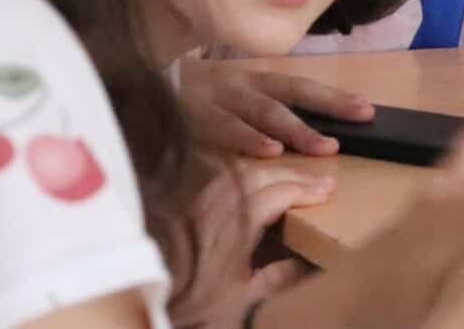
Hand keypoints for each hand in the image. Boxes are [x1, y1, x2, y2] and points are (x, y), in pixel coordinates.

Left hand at [169, 156, 333, 328]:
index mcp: (246, 216)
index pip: (286, 193)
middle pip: (269, 171)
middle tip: (315, 178)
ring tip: (286, 173)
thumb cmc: (187, 293)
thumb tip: (304, 267)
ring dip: (270, 167)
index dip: (310, 190)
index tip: (328, 190)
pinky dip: (241, 167)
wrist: (135, 280)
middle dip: (295, 174)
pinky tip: (246, 174)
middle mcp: (226, 192)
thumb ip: (276, 280)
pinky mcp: (183, 186)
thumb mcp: (239, 299)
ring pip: (244, 165)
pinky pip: (220, 166)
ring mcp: (202, 186)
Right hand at [178, 57, 372, 158]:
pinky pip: (225, 129)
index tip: (368, 108)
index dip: (334, 96)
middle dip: (328, 105)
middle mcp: (241, 85)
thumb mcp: (232, 97)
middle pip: (292, 93)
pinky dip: (248, 140)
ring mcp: (219, 99)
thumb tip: (308, 135)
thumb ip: (263, 111)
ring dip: (294, 129)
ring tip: (321, 145)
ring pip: (263, 112)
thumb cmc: (194, 97)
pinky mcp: (194, 116)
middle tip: (360, 119)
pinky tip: (269, 152)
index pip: (302, 86)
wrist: (136, 82)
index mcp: (254, 81)